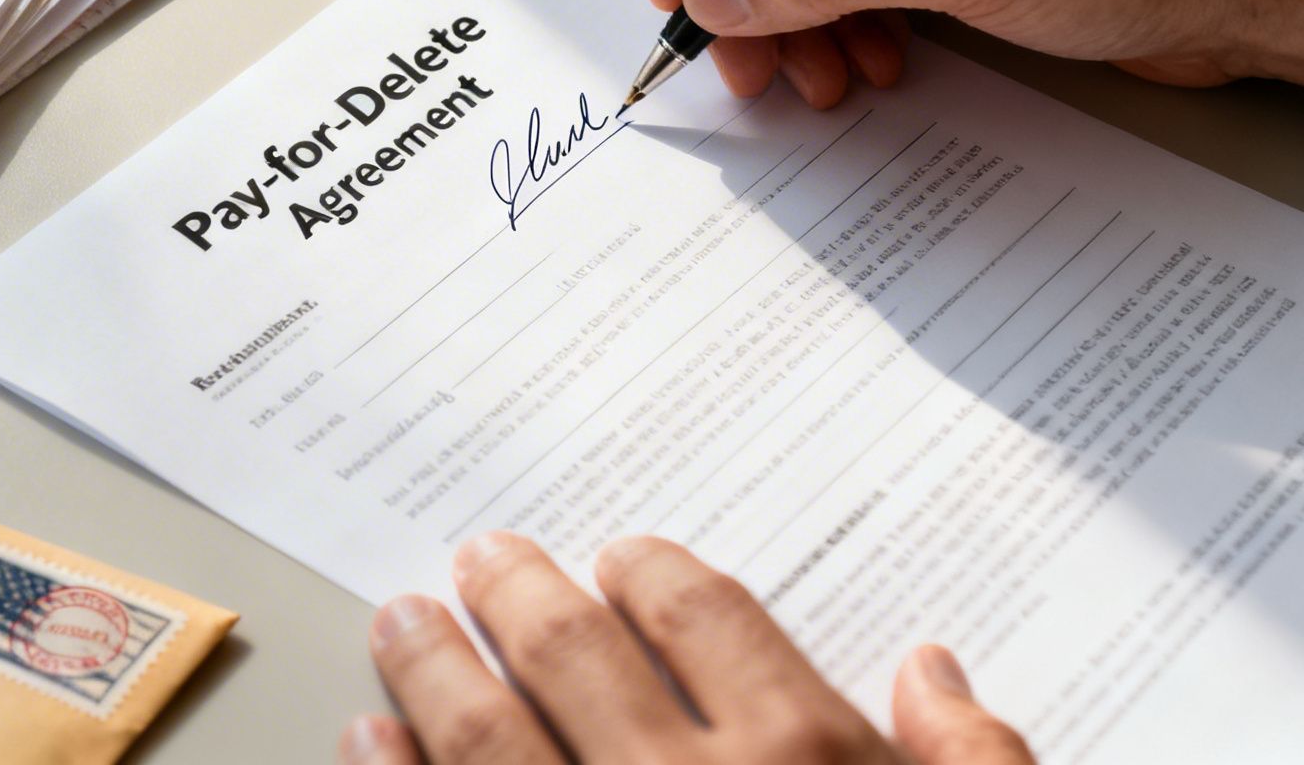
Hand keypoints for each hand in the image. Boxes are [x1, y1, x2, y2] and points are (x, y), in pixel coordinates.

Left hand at [338, 532, 1033, 763]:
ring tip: (405, 624)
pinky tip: (371, 742)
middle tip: (484, 561)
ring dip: (434, 667)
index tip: (619, 560)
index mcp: (803, 761)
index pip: (704, 618)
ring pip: (486, 732)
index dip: (652, 573)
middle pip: (575, 652)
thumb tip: (932, 671)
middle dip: (518, 595)